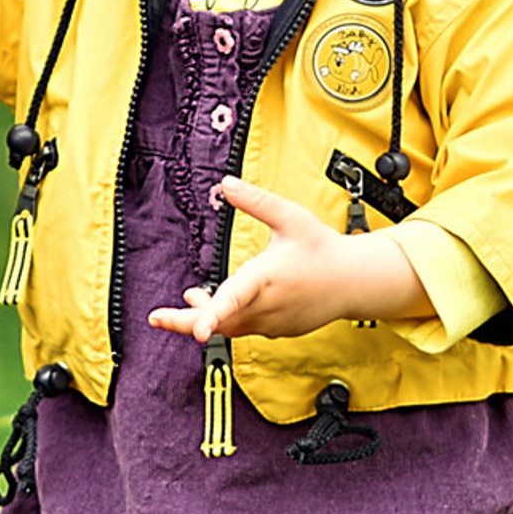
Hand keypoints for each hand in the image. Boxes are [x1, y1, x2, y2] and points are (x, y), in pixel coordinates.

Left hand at [149, 174, 437, 343]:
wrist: (355, 281)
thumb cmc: (323, 248)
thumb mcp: (291, 217)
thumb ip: (256, 201)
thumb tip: (224, 182)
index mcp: (267, 278)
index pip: (234, 299)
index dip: (211, 315)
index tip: (195, 331)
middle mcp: (268, 306)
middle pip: (221, 321)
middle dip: (186, 320)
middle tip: (157, 318)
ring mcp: (273, 323)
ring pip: (230, 327)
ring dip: (206, 316)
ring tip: (190, 298)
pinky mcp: (278, 331)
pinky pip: (244, 329)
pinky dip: (227, 320)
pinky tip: (216, 305)